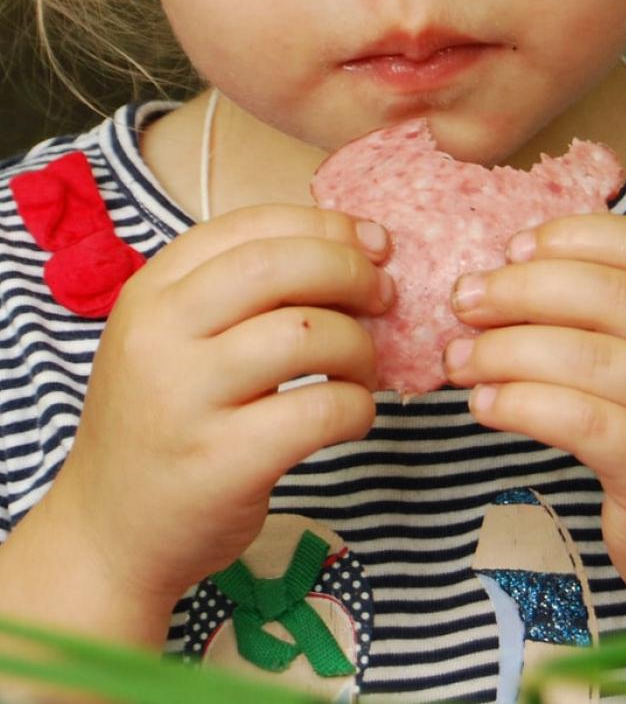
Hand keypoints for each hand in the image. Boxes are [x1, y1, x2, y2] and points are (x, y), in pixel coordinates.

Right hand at [53, 205, 392, 617]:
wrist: (107, 534)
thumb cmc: (160, 423)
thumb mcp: (170, 338)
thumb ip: (235, 293)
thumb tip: (351, 251)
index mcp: (150, 292)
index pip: (249, 225)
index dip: (324, 225)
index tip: (371, 243)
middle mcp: (160, 335)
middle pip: (278, 266)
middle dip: (350, 272)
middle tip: (383, 298)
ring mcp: (186, 399)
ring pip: (306, 334)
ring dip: (358, 346)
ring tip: (362, 369)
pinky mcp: (221, 463)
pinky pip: (318, 411)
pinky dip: (356, 407)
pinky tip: (352, 416)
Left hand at [444, 212, 625, 620]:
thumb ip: (600, 312)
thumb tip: (501, 273)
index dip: (570, 237)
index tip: (512, 250)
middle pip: (605, 293)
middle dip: (519, 290)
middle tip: (464, 303)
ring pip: (585, 356)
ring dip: (504, 351)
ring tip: (459, 361)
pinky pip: (581, 421)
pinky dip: (521, 404)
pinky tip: (486, 404)